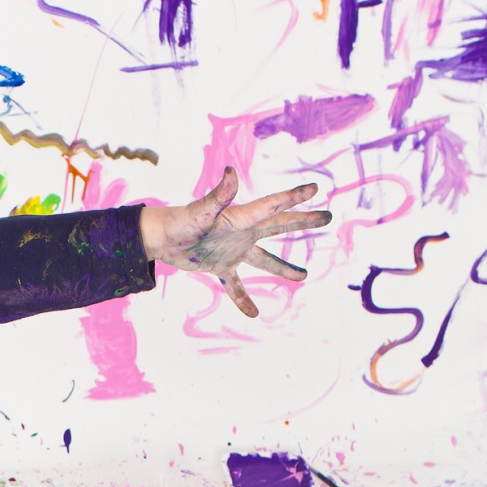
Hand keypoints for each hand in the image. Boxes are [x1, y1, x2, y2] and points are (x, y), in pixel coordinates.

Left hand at [139, 168, 331, 316]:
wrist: (160, 238)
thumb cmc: (179, 221)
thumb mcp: (200, 211)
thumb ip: (218, 195)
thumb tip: (230, 172)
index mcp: (241, 218)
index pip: (273, 207)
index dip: (294, 197)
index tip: (316, 187)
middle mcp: (242, 232)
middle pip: (278, 226)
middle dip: (303, 222)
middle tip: (327, 217)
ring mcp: (233, 250)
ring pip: (264, 260)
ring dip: (283, 268)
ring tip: (303, 277)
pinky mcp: (220, 266)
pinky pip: (236, 285)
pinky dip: (243, 299)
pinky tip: (253, 314)